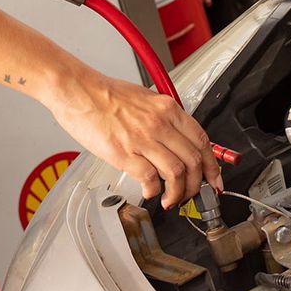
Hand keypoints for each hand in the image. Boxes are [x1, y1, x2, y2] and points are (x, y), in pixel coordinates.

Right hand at [45, 67, 221, 208]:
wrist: (76, 90)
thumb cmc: (104, 94)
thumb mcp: (144, 98)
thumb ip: (163, 118)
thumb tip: (175, 139)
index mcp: (167, 108)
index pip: (202, 141)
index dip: (212, 165)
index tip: (214, 179)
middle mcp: (159, 123)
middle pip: (193, 161)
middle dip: (197, 185)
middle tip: (192, 195)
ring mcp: (142, 139)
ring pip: (176, 174)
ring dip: (177, 193)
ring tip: (170, 200)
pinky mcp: (124, 153)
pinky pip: (150, 179)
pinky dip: (154, 192)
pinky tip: (150, 193)